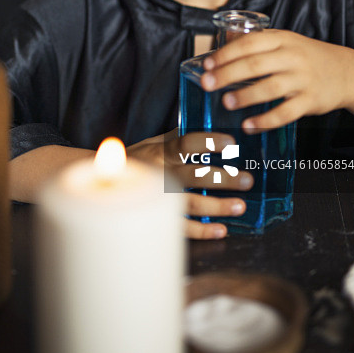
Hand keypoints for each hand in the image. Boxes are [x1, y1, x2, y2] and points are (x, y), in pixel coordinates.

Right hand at [127, 130, 253, 238]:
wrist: (106, 182)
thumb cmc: (140, 159)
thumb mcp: (156, 142)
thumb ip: (180, 136)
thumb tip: (210, 122)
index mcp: (161, 151)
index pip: (187, 143)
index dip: (209, 142)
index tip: (230, 142)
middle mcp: (160, 173)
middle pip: (195, 175)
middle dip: (224, 179)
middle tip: (247, 180)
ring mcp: (159, 197)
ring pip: (190, 203)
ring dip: (218, 206)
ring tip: (241, 205)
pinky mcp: (157, 217)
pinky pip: (181, 227)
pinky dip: (202, 230)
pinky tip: (221, 230)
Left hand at [200, 29, 353, 131]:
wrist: (345, 71)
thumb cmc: (305, 55)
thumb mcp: (284, 40)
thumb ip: (256, 41)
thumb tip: (223, 39)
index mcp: (282, 39)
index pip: (249, 43)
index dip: (226, 54)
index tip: (207, 64)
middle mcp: (292, 57)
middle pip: (255, 64)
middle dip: (227, 74)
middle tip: (207, 84)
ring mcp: (302, 79)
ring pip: (270, 88)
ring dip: (245, 96)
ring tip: (226, 102)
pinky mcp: (310, 101)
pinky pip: (286, 113)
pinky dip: (266, 120)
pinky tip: (248, 125)